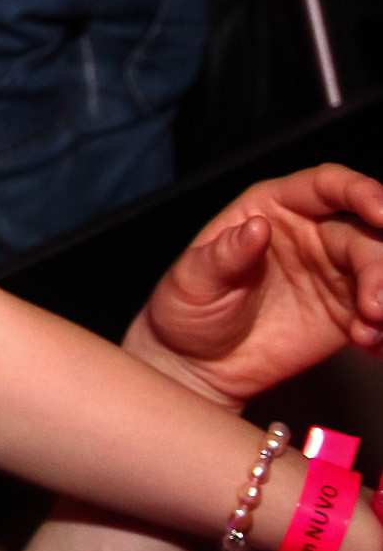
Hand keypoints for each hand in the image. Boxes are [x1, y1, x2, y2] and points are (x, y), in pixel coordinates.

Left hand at [124, 165, 382, 410]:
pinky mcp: (347, 312)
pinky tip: (369, 344)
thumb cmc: (186, 309)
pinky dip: (382, 329)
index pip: (326, 187)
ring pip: (379, 269)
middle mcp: (312, 233)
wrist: (196, 364)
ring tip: (370, 327)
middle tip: (375, 303)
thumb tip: (256, 227)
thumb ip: (224, 254)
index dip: (360, 192)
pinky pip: (379, 313)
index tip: (382, 211)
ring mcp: (333, 272)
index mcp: (272, 209)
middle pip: (365, 233)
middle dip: (380, 265)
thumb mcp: (192, 280)